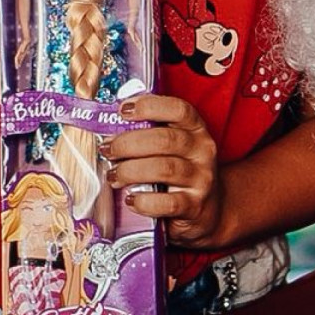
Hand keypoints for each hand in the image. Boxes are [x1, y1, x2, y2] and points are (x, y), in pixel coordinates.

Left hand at [100, 94, 221, 249]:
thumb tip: (109, 128)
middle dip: (129, 143)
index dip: (150, 106)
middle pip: (165, 139)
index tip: (123, 110)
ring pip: (164, 169)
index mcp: (196, 130)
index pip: (179, 110)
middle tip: (107, 150)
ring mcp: (201, 179)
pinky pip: (167, 203)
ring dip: (131, 171)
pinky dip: (144, 201)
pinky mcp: (195, 206)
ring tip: (113, 176)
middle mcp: (202, 151)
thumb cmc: (179, 171)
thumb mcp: (172, 148)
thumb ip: (149, 134)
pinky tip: (130, 199)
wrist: (206, 209)